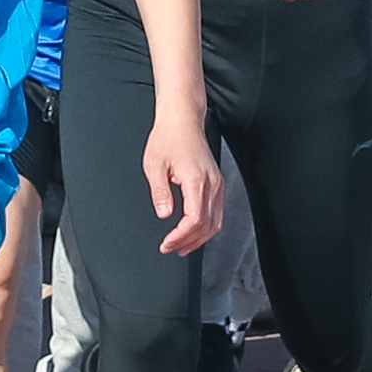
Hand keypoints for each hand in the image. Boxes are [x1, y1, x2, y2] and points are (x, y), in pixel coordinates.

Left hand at [143, 111, 223, 256]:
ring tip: (181, 247)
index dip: (181, 236)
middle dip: (189, 241)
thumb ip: (160, 192)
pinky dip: (206, 227)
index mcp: (196, 180)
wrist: (182, 122)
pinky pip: (217, 212)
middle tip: (170, 249)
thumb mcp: (154, 165)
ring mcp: (217, 184)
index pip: (194, 219)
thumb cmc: (167, 139)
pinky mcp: (217, 183)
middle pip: (207, 225)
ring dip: (199, 238)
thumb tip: (164, 214)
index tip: (167, 243)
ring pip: (216, 221)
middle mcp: (212, 184)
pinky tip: (194, 233)